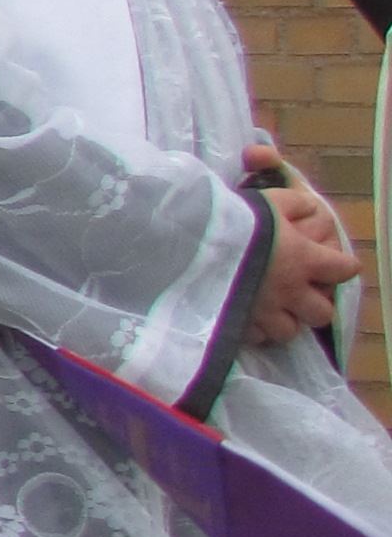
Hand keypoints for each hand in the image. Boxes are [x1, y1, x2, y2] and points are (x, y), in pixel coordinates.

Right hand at [249, 144, 357, 343]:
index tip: (333, 263)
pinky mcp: (240, 324)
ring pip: (289, 332)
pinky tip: (246, 314)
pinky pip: (256, 336)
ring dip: (284, 321)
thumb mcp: (270, 200)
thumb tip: (311, 208)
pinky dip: (255, 328)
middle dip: (315, 305)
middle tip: (299, 293)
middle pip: (322, 314)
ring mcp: (265, 312)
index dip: (342, 266)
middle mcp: (291, 291)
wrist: (191, 243)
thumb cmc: (235, 219)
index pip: (345, 270)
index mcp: (305, 260)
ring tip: (271, 309)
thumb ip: (296, 204)